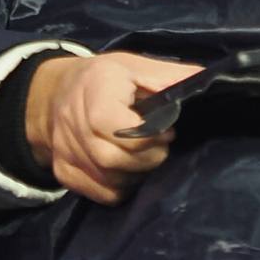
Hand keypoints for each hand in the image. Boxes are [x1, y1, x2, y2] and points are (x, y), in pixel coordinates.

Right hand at [26, 51, 202, 204]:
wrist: (54, 93)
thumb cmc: (103, 78)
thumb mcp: (135, 66)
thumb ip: (169, 76)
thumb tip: (206, 80)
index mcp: (95, 93)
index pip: (119, 128)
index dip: (150, 136)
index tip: (167, 131)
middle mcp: (74, 125)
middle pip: (114, 159)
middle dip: (149, 159)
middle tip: (162, 147)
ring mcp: (66, 152)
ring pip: (110, 180)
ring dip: (138, 174)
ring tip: (146, 156)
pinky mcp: (64, 172)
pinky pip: (102, 194)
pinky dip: (123, 187)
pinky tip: (131, 170)